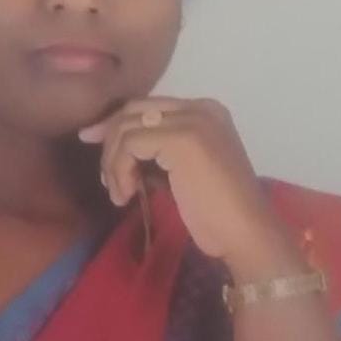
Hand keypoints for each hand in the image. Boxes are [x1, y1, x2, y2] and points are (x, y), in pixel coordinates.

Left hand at [78, 96, 303, 279]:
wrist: (246, 234)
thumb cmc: (216, 213)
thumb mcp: (183, 171)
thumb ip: (158, 150)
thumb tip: (116, 144)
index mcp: (206, 111)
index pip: (148, 107)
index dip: (116, 124)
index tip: (95, 143)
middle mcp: (200, 108)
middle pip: (133, 110)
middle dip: (108, 139)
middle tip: (103, 176)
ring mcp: (192, 120)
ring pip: (127, 128)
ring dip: (113, 163)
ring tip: (119, 193)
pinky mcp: (182, 138)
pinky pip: (129, 145)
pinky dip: (119, 171)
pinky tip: (126, 196)